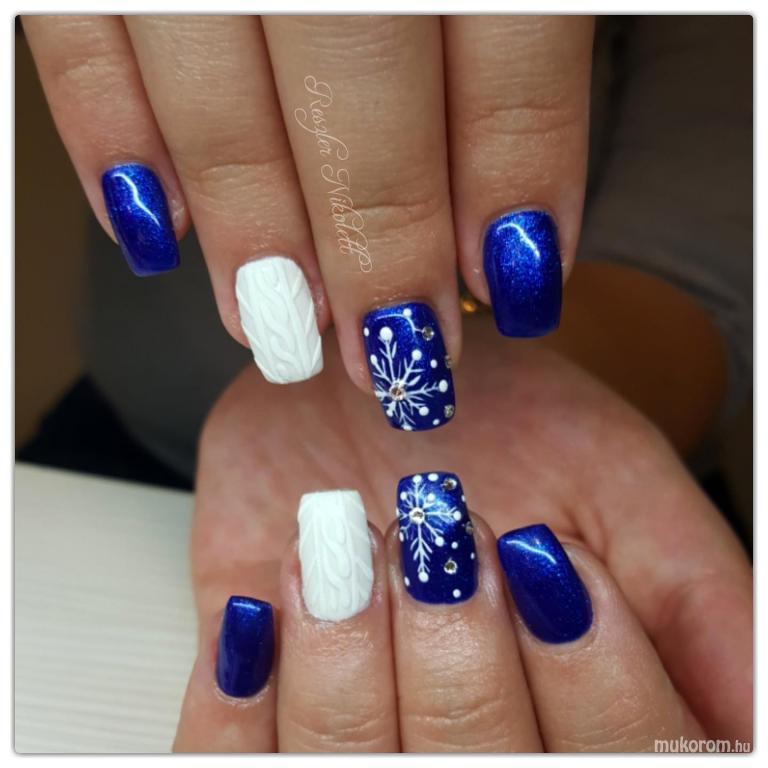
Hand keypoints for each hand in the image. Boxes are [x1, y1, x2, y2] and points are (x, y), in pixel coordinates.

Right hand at [23, 15, 591, 425]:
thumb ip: (506, 40)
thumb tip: (501, 226)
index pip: (507, 37)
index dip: (512, 178)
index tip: (515, 289)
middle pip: (355, 81)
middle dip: (377, 240)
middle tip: (394, 358)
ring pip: (212, 72)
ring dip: (251, 224)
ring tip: (275, 325)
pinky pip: (76, 27)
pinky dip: (108, 132)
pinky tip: (152, 229)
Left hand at [172, 314, 751, 751]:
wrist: (379, 387)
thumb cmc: (503, 425)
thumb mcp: (618, 477)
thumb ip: (699, 596)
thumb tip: (749, 721)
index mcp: (577, 711)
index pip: (620, 762)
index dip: (589, 673)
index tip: (544, 552)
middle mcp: (474, 738)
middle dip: (456, 650)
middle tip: (440, 531)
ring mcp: (360, 737)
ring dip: (346, 653)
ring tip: (343, 543)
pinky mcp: (256, 717)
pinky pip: (229, 761)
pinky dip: (240, 697)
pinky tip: (261, 609)